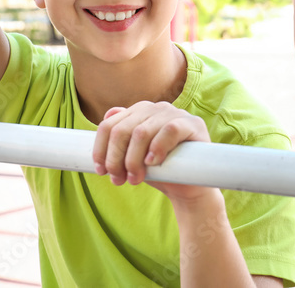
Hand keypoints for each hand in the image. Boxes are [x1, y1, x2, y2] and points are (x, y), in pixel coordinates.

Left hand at [93, 102, 211, 203]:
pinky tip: (154, 162)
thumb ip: (119, 142)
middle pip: (122, 130)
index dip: (100, 149)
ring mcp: (175, 113)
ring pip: (142, 132)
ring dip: (133, 160)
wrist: (188, 186)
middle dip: (115, 159)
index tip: (101, 171)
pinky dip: (157, 148)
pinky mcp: (193, 124)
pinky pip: (170, 130)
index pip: (109, 125)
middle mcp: (156, 108)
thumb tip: (104, 120)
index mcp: (139, 112)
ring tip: (136, 178)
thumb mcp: (133, 158)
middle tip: (119, 179)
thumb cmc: (160, 170)